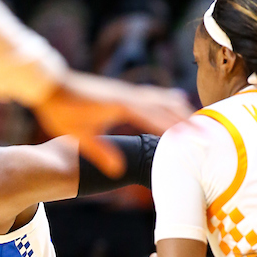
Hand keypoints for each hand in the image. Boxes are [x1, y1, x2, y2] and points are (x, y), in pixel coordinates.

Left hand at [34, 72, 190, 176]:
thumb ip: (100, 153)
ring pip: (160, 98)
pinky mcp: (122, 91)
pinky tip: (172, 105)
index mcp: (121, 104)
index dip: (176, 127)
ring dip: (179, 108)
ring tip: (197, 121)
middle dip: (186, 118)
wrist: (50, 85)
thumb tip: (118, 171)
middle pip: (165, 104)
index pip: (156, 116)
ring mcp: (126, 91)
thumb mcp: (79, 136)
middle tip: (206, 132)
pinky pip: (151, 96)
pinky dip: (166, 102)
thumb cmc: (62, 110)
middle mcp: (127, 94)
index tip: (193, 137)